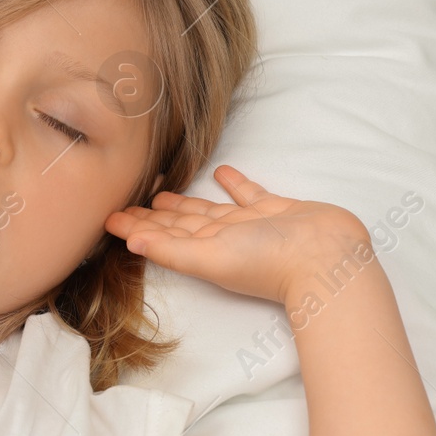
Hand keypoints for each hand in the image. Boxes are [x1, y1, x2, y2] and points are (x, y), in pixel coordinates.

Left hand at [105, 165, 370, 304]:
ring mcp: (248, 225)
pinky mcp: (275, 210)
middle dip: (153, 216)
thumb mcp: (210, 258)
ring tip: (162, 190)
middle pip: (178, 224)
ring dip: (185, 202)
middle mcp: (221, 239)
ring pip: (208, 210)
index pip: (160, 237)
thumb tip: (131, 243)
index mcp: (202, 251)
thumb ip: (172, 251)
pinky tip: (221, 172)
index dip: (135, 227)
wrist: (327, 257)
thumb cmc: (267, 262)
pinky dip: (234, 185)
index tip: (108, 217)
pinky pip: (248, 194)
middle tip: (128, 203)